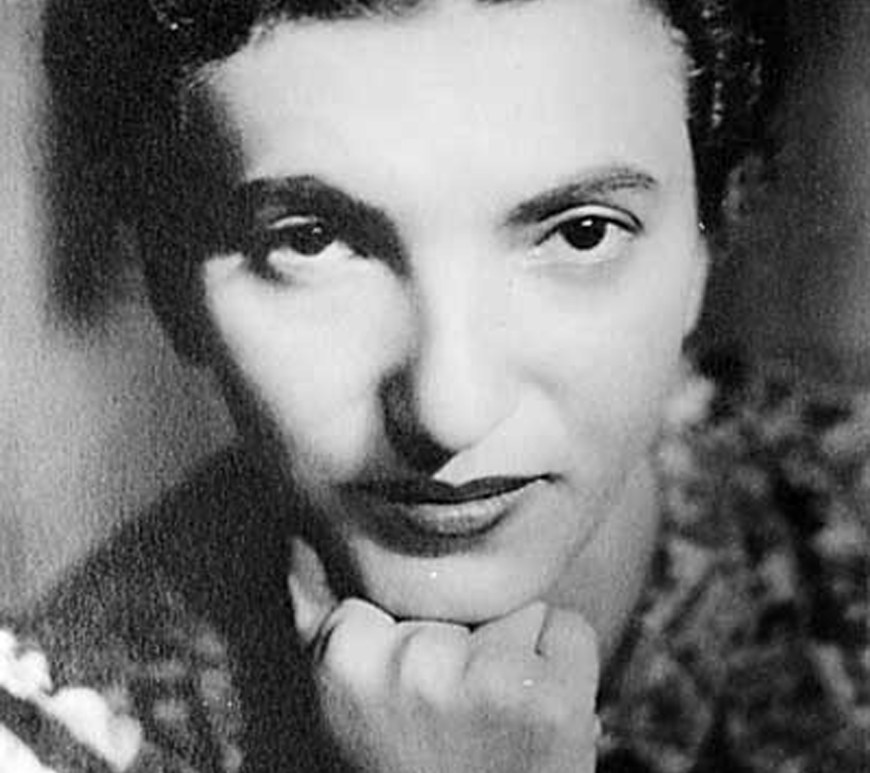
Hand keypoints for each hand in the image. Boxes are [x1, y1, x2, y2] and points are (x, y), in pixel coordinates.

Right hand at [287, 537, 599, 772]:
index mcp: (346, 659)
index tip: (409, 685)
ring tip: (496, 715)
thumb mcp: (342, 703)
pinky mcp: (550, 698)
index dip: (412, 627)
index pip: (394, 579)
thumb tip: (296, 534)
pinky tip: (539, 714)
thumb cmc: (404, 768)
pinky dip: (564, 663)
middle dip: (464, 634)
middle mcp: (413, 662)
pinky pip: (568, 627)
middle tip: (456, 713)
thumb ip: (319, 619)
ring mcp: (485, 678)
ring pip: (516, 602)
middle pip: (459, 590)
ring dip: (515, 646)